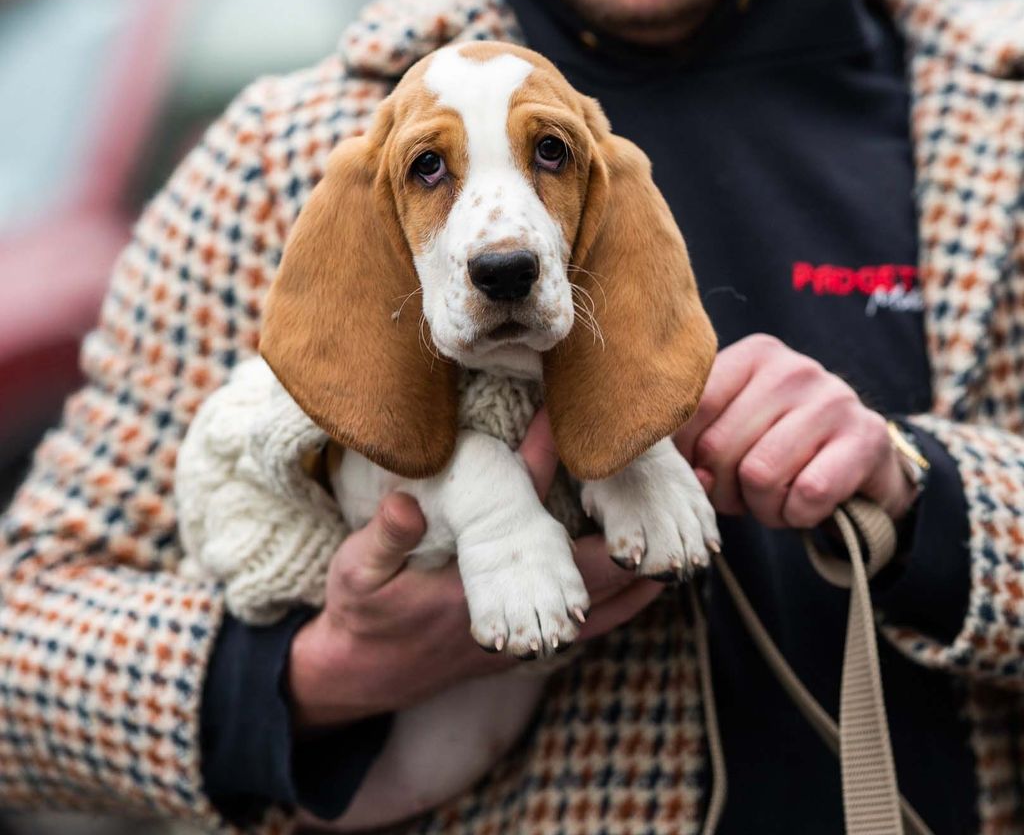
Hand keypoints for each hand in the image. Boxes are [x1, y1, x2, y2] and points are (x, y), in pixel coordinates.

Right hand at [288, 409, 661, 730]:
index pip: (542, 539)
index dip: (577, 502)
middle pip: (589, 582)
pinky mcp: (519, 644)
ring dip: (638, 585)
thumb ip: (383, 539)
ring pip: (597, 614)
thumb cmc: (360, 621)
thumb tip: (406, 502)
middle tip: (683, 522)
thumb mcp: (357, 576)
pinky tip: (638, 593)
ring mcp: (519, 635)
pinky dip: (615, 608)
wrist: (357, 681)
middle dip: (637, 553)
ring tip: (684, 555)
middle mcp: (511, 615)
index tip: (605, 460)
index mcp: (479, 590)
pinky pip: (583, 630)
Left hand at [674, 334, 917, 530]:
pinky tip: (804, 506)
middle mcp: (795, 369)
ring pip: (760, 474)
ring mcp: (834, 400)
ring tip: (774, 501)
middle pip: (721, 446)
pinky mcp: (866, 438)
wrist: (864, 460)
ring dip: (760, 507)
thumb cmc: (782, 443)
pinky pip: (807, 493)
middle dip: (722, 489)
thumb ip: (701, 437)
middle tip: (741, 494)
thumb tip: (694, 474)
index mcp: (755, 355)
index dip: (686, 453)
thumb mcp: (737, 425)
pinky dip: (797, 515)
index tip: (700, 469)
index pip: (694, 406)